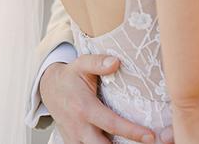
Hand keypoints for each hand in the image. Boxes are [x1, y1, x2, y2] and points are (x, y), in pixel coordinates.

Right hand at [40, 55, 155, 143]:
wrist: (49, 88)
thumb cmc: (70, 76)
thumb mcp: (82, 63)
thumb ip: (98, 62)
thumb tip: (116, 62)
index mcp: (85, 108)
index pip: (112, 124)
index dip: (132, 132)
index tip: (150, 136)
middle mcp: (80, 127)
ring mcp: (75, 138)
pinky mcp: (73, 143)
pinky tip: (119, 143)